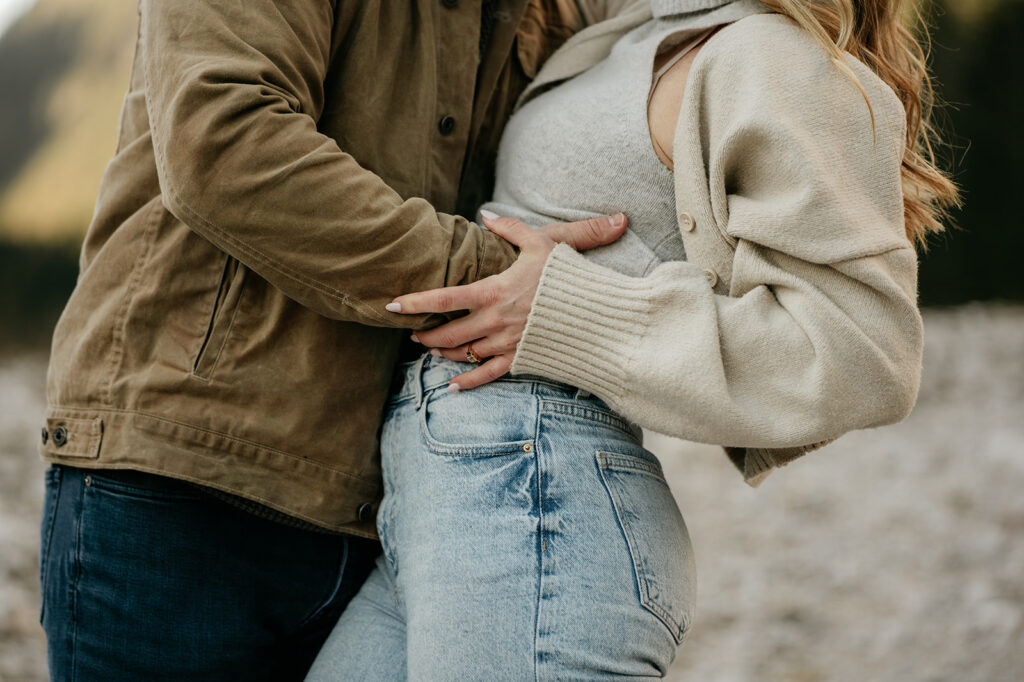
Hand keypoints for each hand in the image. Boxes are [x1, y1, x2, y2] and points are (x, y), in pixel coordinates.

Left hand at [385, 210, 626, 389]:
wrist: (598, 315)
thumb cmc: (569, 276)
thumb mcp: (541, 244)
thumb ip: (510, 228)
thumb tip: (485, 215)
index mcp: (494, 292)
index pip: (444, 298)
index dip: (415, 302)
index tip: (392, 305)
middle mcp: (495, 321)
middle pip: (448, 332)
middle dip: (425, 333)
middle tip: (413, 332)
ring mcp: (507, 343)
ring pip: (463, 353)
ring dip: (443, 352)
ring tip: (432, 348)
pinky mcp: (520, 359)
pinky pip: (487, 375)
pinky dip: (467, 382)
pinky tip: (453, 386)